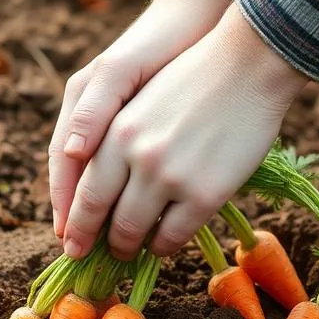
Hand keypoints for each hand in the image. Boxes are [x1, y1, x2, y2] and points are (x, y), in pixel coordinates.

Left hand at [61, 5, 309, 258]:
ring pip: (132, 231)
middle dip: (90, 239)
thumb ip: (111, 137)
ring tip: (127, 249)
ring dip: (126, 246)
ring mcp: (169, 176)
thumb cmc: (194, 77)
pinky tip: (162, 243)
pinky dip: (162, 246)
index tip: (69, 240)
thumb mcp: (138, 99)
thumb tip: (95, 188)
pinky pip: (172, 236)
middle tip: (88, 253)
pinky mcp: (204, 194)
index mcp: (114, 129)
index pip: (80, 188)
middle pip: (99, 214)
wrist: (249, 65)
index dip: (73, 220)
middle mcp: (135, 155)